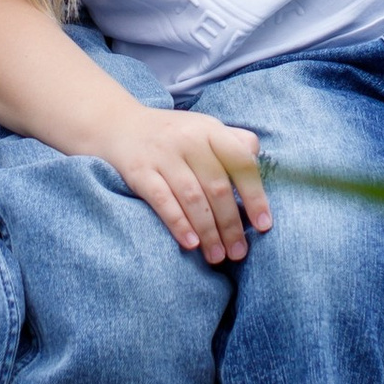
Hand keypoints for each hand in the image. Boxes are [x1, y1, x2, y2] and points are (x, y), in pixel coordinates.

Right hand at [100, 105, 271, 264]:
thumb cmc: (173, 136)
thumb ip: (233, 141)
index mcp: (210, 130)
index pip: (240, 162)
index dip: (255, 195)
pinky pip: (162, 200)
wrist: (120, 126)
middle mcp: (188, 139)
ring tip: (218, 256)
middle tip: (239, 253)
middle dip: (231, 224)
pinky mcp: (139, 171)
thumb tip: (257, 159)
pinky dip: (179, 223)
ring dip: (208, 231)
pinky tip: (191, 244)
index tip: (263, 225)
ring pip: (192, 197)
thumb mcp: (204, 129)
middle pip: (217, 186)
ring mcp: (162, 155)